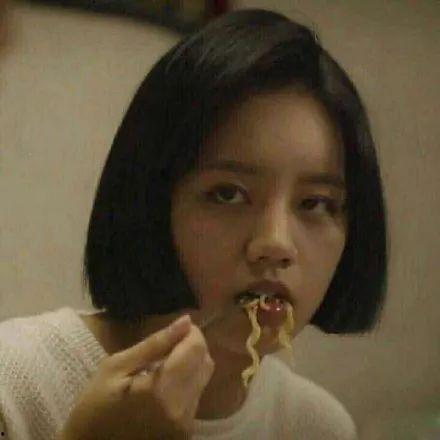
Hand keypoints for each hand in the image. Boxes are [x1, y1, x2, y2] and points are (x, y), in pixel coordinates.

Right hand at [59, 315, 214, 439]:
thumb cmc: (94, 406)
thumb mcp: (117, 366)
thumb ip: (155, 343)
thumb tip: (185, 321)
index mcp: (162, 391)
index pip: (196, 349)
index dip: (190, 333)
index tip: (175, 330)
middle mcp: (182, 410)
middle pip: (206, 363)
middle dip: (192, 347)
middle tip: (168, 345)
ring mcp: (185, 425)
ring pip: (204, 379)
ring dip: (190, 364)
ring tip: (163, 365)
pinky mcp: (185, 433)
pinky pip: (195, 396)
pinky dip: (186, 383)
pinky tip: (164, 384)